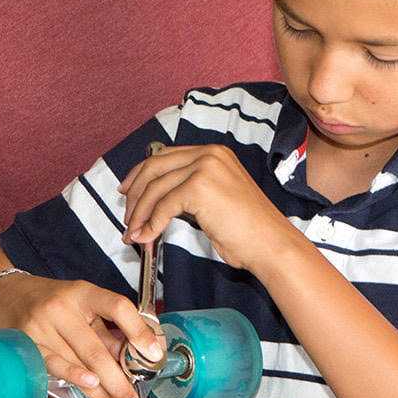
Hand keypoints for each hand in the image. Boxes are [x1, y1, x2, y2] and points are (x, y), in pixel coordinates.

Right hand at [0, 272, 164, 397]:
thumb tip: (135, 357)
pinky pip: (55, 366)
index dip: (139, 330)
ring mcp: (43, 326)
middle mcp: (63, 308)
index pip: (117, 307)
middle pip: (97, 349)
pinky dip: (74, 379)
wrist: (2, 296)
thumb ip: (106, 329)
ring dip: (100, 392)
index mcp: (83, 293)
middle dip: (118, 380)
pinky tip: (90, 390)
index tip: (153, 353)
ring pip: (79, 364)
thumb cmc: (50, 301)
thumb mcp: (80, 305)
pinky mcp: (28, 344)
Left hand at [119, 144, 297, 272]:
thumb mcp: (215, 199)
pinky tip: (147, 238)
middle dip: (135, 194)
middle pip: (154, 167)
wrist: (270, 244)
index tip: (126, 192)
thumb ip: (188, 191)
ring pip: (155, 187)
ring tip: (133, 234)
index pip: (165, 156)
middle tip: (126, 217)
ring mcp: (205, 167)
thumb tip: (153, 201)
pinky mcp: (200, 187)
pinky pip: (164, 205)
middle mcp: (208, 154)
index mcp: (213, 153)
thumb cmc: (247, 230)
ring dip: (139, 214)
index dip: (140, 174)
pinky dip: (151, 224)